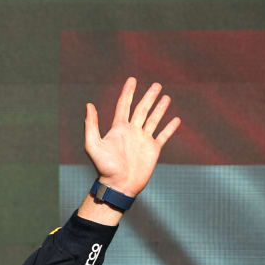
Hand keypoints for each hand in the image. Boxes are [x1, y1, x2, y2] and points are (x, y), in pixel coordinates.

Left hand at [83, 77, 180, 196]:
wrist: (119, 185)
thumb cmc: (104, 167)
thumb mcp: (93, 145)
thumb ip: (91, 125)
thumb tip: (88, 105)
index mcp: (118, 128)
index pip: (124, 105)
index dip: (128, 92)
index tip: (132, 79)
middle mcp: (132, 131)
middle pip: (141, 109)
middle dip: (149, 96)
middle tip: (157, 85)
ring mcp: (143, 140)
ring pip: (153, 119)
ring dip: (160, 108)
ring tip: (166, 97)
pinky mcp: (153, 149)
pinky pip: (163, 135)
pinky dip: (170, 127)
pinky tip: (176, 119)